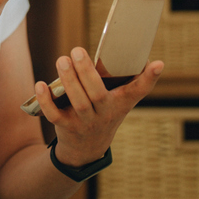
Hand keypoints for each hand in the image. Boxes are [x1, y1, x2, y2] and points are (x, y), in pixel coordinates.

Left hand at [34, 47, 163, 166]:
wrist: (88, 148)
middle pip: (98, 93)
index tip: (157, 63)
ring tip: (62, 60)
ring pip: (78, 102)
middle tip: (77, 50)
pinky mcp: (66, 127)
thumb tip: (144, 55)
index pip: (138, 91)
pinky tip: (40, 85)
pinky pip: (55, 115)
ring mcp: (85, 122)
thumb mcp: (118, 100)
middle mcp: (105, 113)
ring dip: (68, 80)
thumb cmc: (103, 112)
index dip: (149, 78)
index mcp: (120, 103)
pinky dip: (46, 101)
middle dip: (86, 71)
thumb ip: (127, 80)